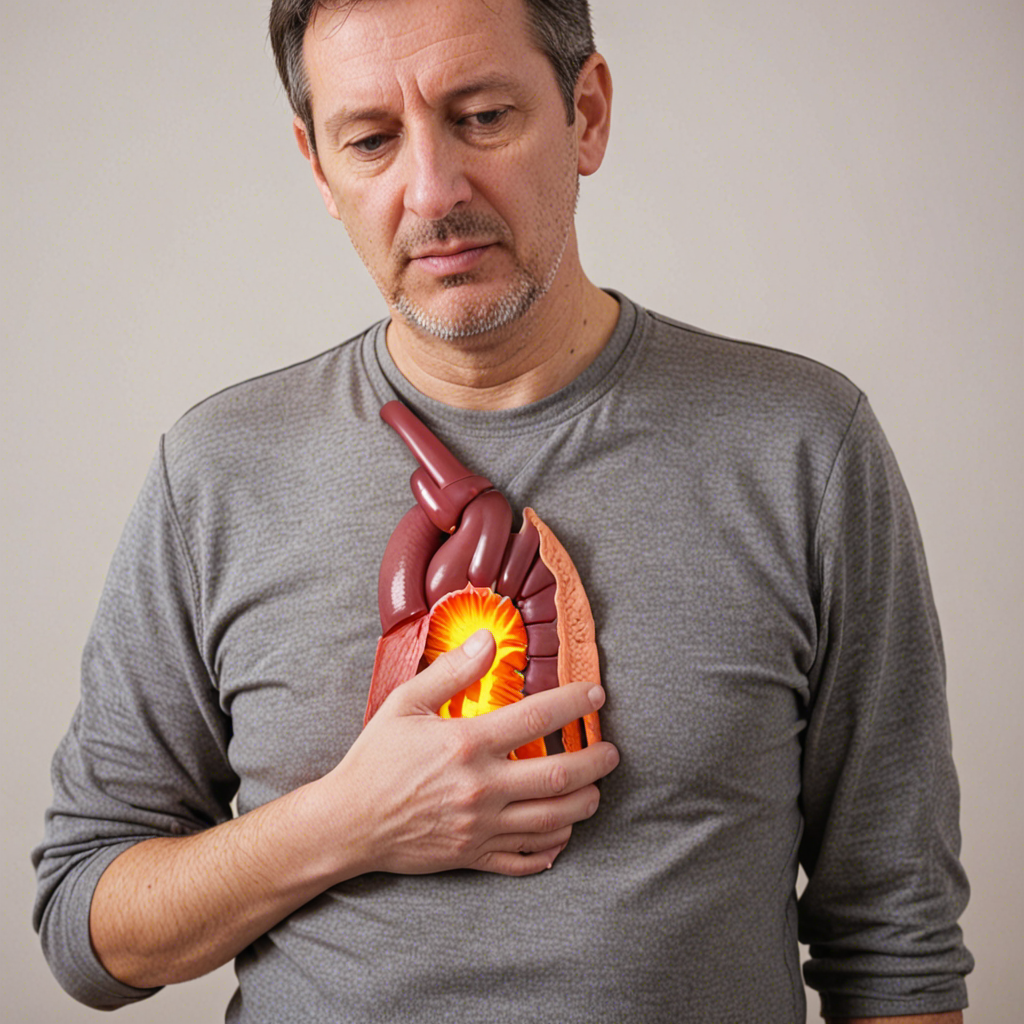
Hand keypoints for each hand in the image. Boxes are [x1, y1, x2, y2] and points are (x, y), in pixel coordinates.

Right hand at [321, 629, 618, 876]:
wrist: (348, 822)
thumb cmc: (376, 759)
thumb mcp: (406, 704)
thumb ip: (451, 671)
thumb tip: (488, 639)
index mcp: (467, 744)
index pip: (537, 717)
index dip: (574, 703)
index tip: (595, 694)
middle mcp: (482, 787)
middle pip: (560, 776)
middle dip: (596, 763)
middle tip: (611, 752)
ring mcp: (481, 827)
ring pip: (552, 820)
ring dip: (583, 804)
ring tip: (594, 790)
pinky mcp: (474, 856)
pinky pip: (525, 858)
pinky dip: (551, 848)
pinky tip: (561, 833)